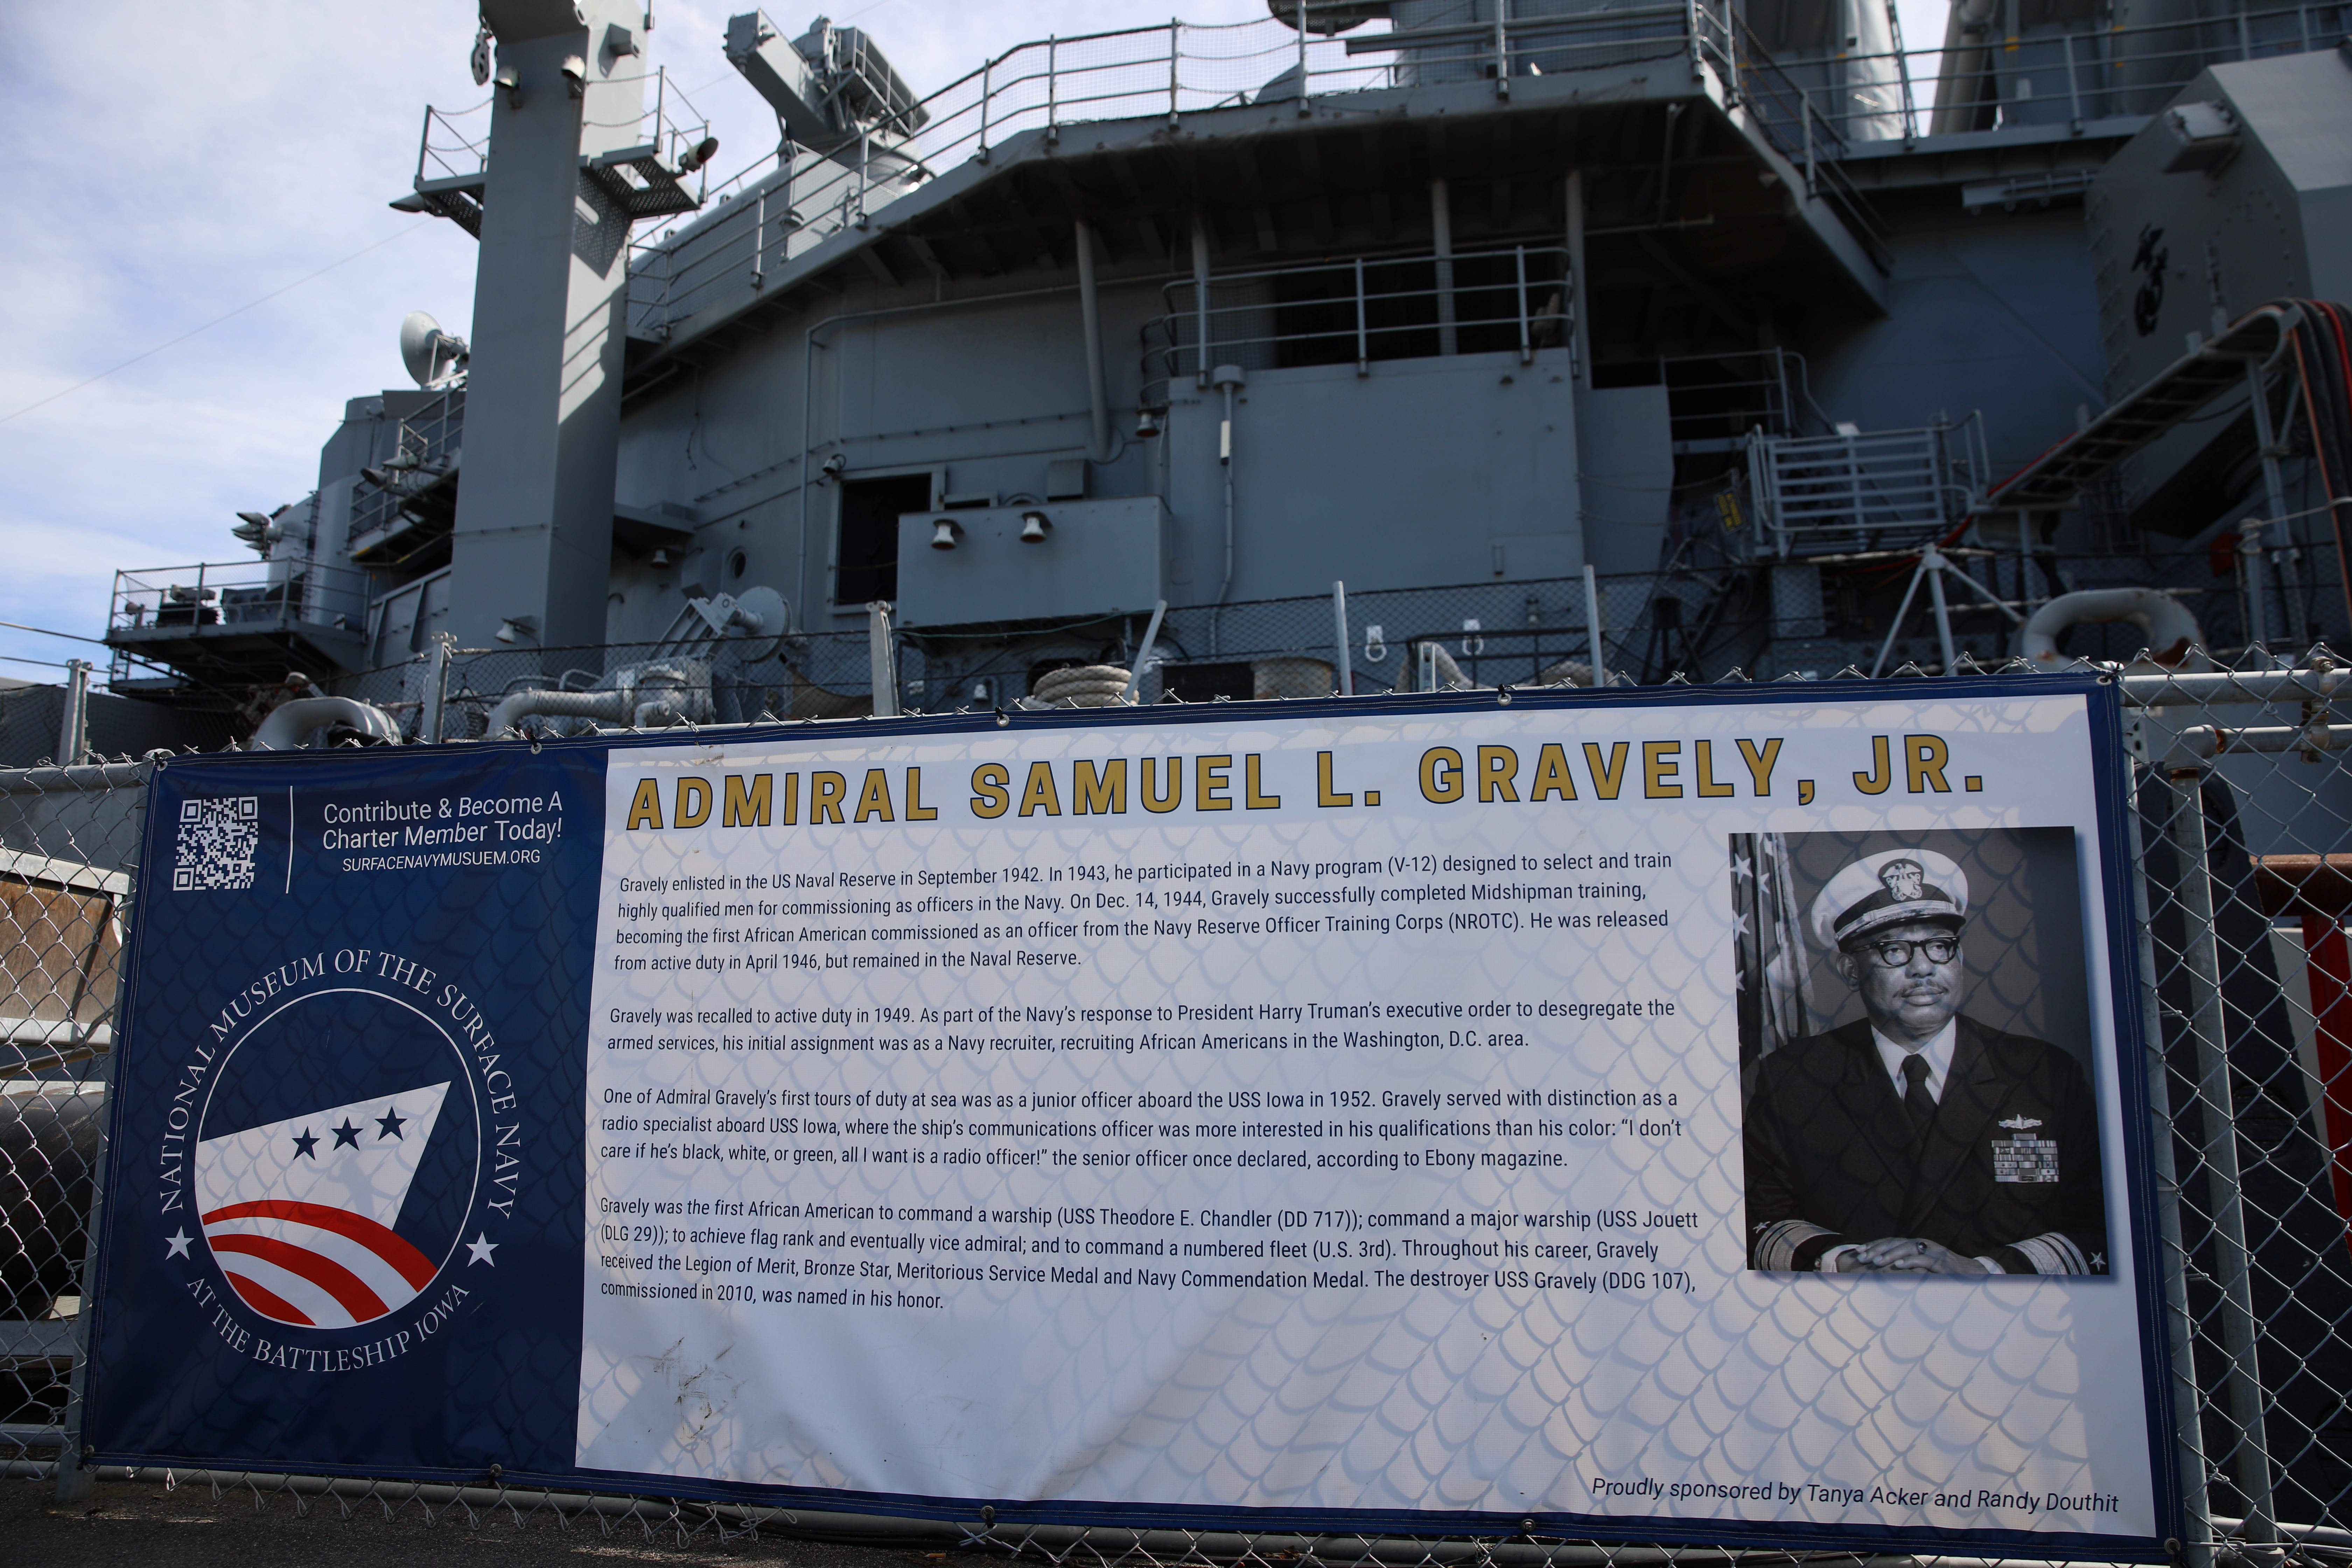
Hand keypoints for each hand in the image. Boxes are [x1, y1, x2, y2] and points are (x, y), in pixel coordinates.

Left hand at [1841, 1238, 1988, 1273]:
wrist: (1974, 1275)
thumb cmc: (1945, 1273)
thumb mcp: (1923, 1268)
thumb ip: (1907, 1267)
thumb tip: (1884, 1271)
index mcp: (1917, 1245)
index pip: (1891, 1241)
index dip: (1874, 1245)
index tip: (1858, 1251)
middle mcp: (1924, 1245)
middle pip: (1896, 1243)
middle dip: (1877, 1250)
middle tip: (1862, 1257)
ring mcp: (1933, 1252)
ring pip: (1908, 1249)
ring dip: (1890, 1255)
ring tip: (1875, 1261)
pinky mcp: (1942, 1262)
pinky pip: (1924, 1260)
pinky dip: (1910, 1262)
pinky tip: (1898, 1266)